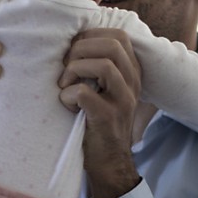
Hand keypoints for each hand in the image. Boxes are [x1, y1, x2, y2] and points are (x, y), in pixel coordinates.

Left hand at [58, 29, 142, 197]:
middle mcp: (133, 83)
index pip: (118, 36)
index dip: (90, 36)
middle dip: (80, 50)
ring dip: (74, 71)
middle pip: (112, 45)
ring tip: (65, 85)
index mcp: (132, 72)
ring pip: (103, 65)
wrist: (109, 161)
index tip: (73, 53)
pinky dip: (67, 96)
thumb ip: (100, 66)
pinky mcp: (108, 118)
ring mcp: (123, 100)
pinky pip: (84, 93)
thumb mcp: (106, 89)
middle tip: (66, 69)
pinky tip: (67, 105)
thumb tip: (73, 42)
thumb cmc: (98, 121)